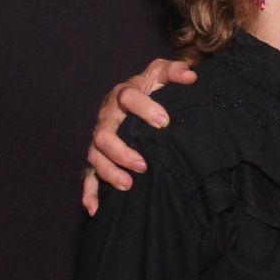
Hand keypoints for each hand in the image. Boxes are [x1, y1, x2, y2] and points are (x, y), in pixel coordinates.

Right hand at [82, 57, 196, 210]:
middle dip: (121, 151)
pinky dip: (89, 193)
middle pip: (104, 133)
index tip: (164, 122)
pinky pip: (88, 177)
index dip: (144, 109)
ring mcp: (99, 139)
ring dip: (109, 172)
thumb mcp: (161, 75)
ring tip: (128, 184)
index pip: (127, 97)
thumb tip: (190, 76)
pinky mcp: (98, 157)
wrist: (134, 99)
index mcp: (123, 94)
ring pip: (95, 156)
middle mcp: (107, 117)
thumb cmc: (151, 88)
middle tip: (143, 164)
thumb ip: (174, 71)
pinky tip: (95, 208)